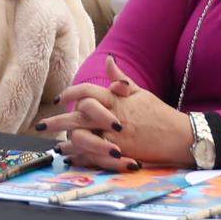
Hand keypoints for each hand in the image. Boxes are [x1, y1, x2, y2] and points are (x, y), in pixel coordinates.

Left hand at [41, 56, 193, 172]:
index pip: (87, 92)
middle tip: (41, 125)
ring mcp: (115, 136)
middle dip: (57, 120)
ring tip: (56, 146)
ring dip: (67, 142)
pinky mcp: (120, 152)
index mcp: (116, 99)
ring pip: (83, 137)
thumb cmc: (158, 113)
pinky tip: (72, 159)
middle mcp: (112, 116)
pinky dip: (82, 157)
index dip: (71, 93)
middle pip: (78, 115)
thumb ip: (120, 78)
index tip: (60, 98)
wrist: (179, 135)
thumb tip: (108, 60)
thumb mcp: (140, 92)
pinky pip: (95, 155)